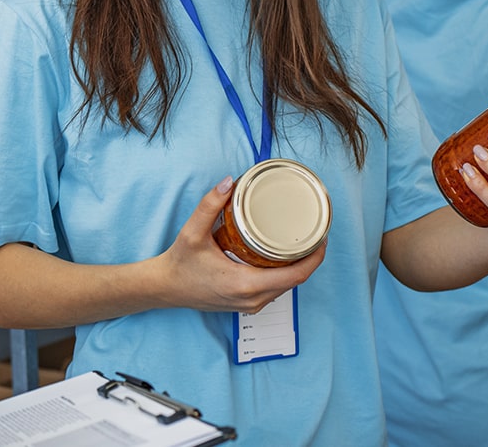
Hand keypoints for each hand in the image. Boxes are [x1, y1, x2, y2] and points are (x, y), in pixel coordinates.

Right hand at [158, 177, 324, 313]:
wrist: (165, 288)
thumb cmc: (179, 264)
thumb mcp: (192, 232)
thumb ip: (210, 205)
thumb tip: (229, 182)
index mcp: (246, 284)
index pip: (297, 276)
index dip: (315, 257)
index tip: (322, 238)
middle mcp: (252, 299)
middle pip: (296, 281)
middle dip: (310, 258)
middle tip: (314, 233)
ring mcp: (250, 305)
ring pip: (287, 287)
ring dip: (298, 267)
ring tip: (302, 242)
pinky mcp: (247, 305)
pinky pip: (275, 290)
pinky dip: (285, 275)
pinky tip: (284, 258)